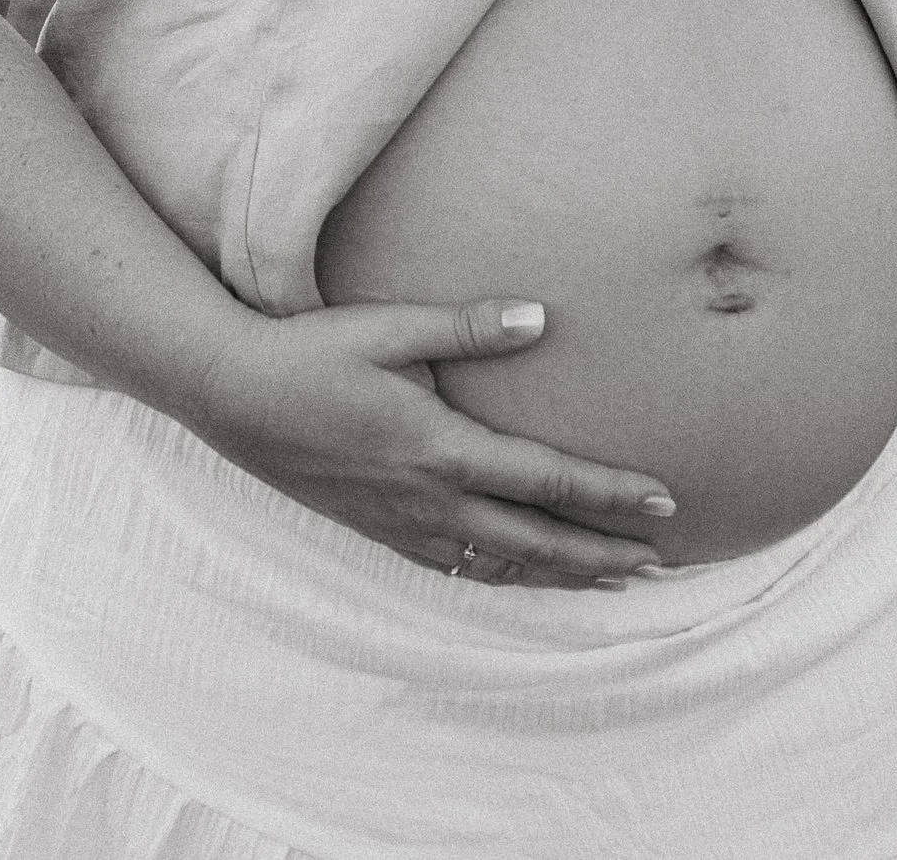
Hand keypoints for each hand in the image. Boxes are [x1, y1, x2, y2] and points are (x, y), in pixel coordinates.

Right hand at [184, 297, 679, 588]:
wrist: (234, 396)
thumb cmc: (311, 353)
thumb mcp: (389, 328)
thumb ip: (467, 327)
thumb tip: (539, 318)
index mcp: (440, 449)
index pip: (546, 479)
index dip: (608, 494)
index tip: (662, 501)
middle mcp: (430, 500)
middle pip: (536, 540)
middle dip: (601, 553)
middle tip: (659, 559)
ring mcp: (404, 523)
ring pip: (501, 563)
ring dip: (561, 573)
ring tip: (610, 579)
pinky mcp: (380, 529)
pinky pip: (459, 566)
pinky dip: (505, 574)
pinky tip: (520, 571)